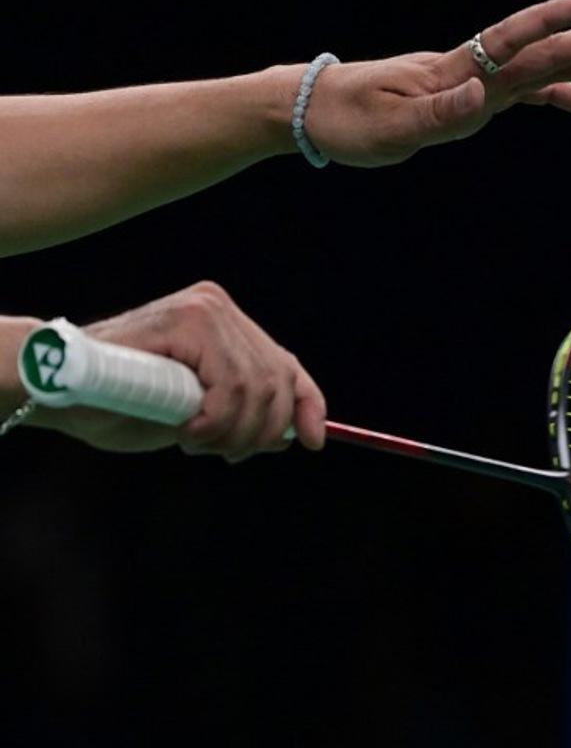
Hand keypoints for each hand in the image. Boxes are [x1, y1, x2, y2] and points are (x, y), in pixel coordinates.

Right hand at [31, 281, 325, 461]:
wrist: (61, 393)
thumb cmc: (120, 407)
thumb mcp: (196, 418)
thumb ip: (241, 416)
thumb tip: (292, 435)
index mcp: (225, 327)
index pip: (287, 366)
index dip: (307, 406)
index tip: (315, 441)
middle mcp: (222, 309)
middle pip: (279, 380)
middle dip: (262, 431)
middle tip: (225, 454)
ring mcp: (208, 309)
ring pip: (258, 387)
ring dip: (233, 432)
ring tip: (196, 441)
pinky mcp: (191, 320)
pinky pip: (231, 385)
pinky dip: (215, 420)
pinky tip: (188, 430)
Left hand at [302, 0, 570, 166]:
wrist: (315, 110)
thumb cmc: (348, 121)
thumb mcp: (389, 128)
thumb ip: (440, 114)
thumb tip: (483, 96)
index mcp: (454, 74)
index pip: (512, 44)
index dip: (552, 23)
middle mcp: (471, 71)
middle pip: (542, 52)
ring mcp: (472, 82)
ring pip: (541, 69)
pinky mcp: (467, 97)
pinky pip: (522, 92)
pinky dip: (556, 93)